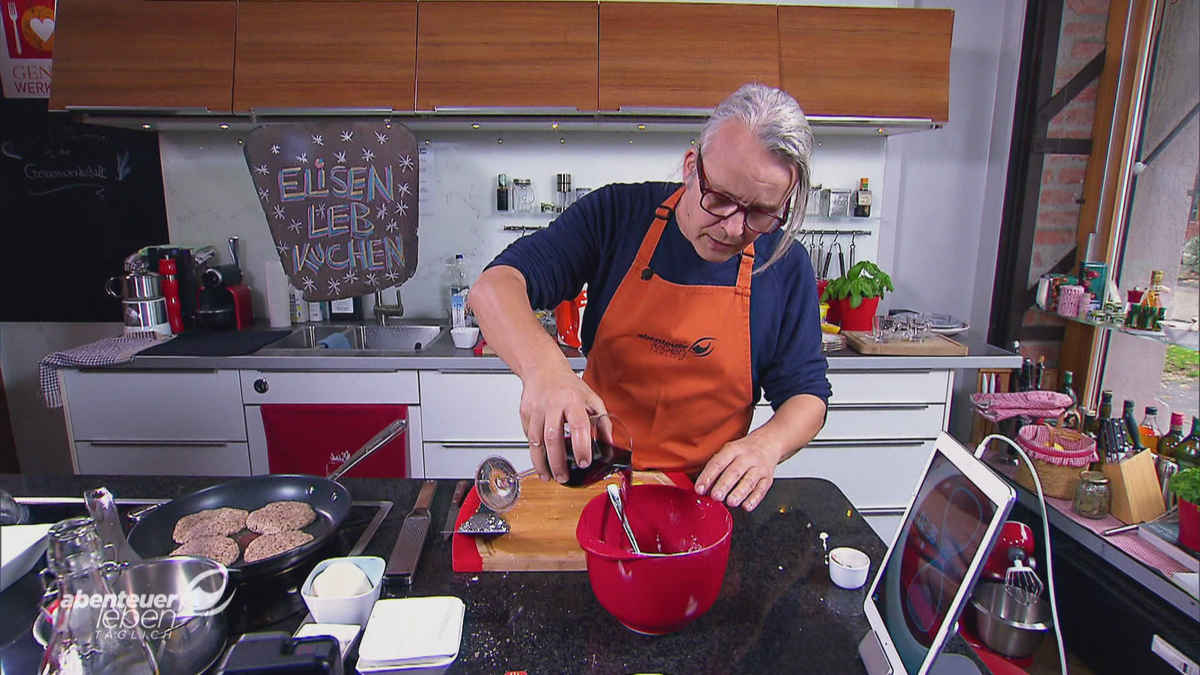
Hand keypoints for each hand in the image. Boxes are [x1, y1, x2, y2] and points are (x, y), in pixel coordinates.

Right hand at [519, 364, 606, 483]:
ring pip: (535, 441)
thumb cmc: (568, 384)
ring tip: (549, 475)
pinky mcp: (525, 413)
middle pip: (552, 438)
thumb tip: (608, 442)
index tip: (584, 462)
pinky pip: (529, 437)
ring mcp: (536, 409)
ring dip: (542, 463)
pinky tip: (541, 459)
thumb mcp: (591, 398)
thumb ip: (602, 421)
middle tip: (564, 477)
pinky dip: (534, 451)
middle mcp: (553, 404)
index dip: (581, 447)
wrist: (543, 368)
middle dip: (557, 462)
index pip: (579, 426)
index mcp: (573, 400)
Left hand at [694, 437, 778, 511]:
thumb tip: (704, 487)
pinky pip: (761, 490)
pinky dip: (754, 499)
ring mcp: (759, 468)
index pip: (718, 463)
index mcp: (733, 449)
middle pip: (734, 472)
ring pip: (749, 481)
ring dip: (739, 493)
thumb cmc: (744, 451)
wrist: (768, 444)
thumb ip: (716, 468)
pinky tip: (746, 506)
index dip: (708, 476)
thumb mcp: (728, 452)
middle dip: (724, 485)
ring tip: (731, 502)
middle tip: (716, 496)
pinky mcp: (767, 479)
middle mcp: (747, 458)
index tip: (700, 489)